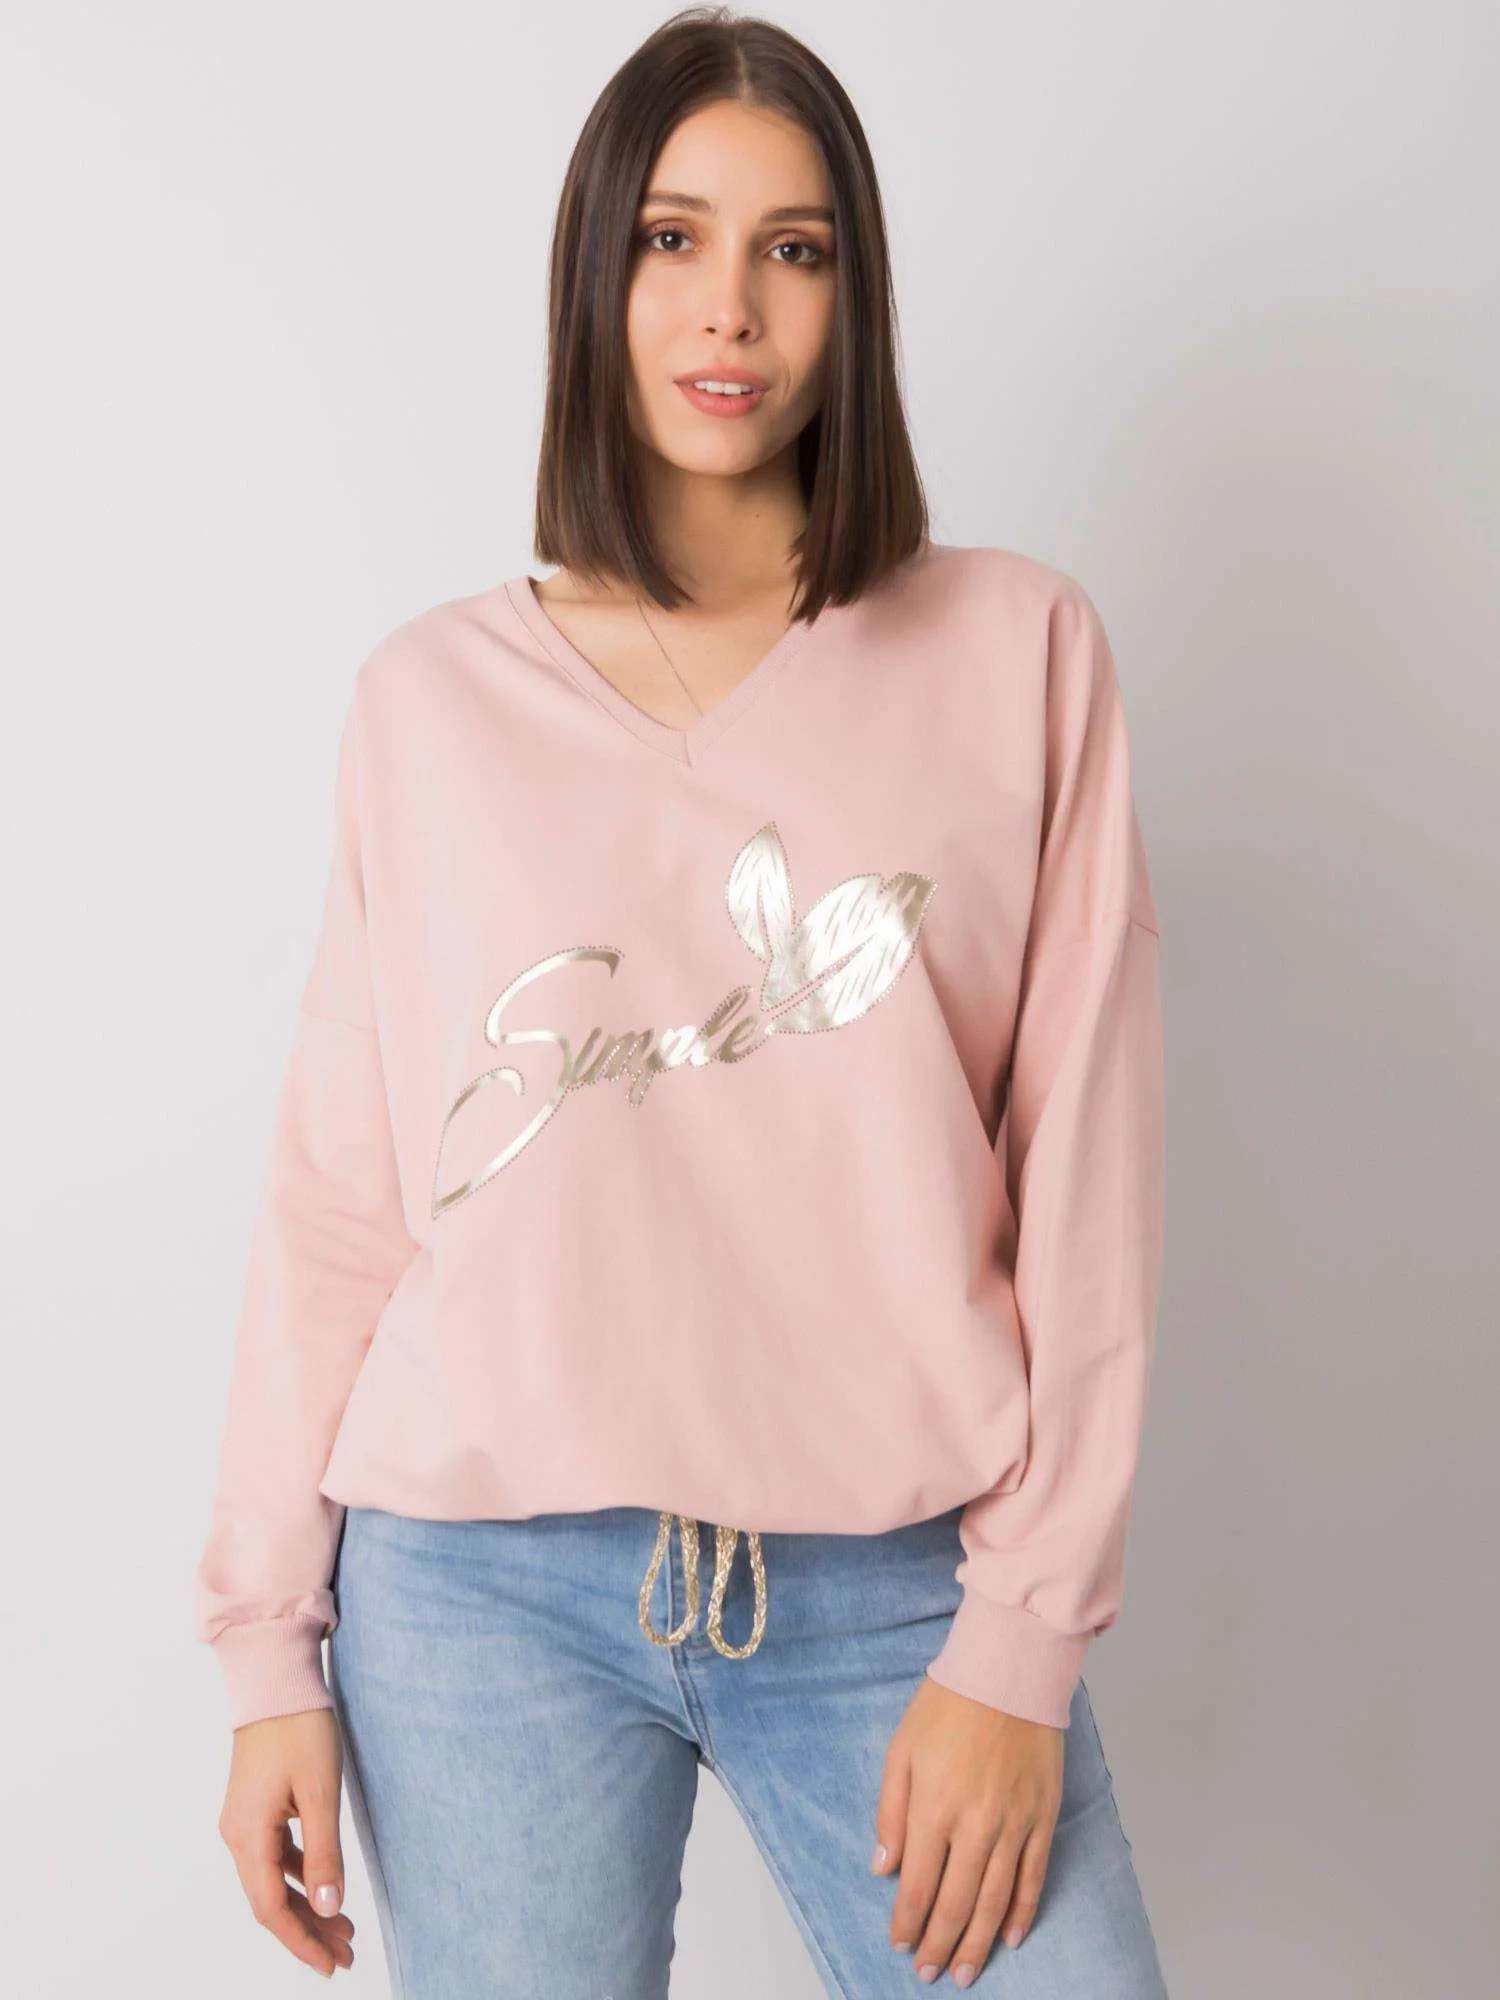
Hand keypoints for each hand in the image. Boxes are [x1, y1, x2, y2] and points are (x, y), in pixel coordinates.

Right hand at [217, 1707, 356, 1978]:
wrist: (275, 1678)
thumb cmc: (299, 1728)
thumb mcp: (321, 1792)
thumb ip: (325, 1852)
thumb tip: (330, 1907)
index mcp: (248, 1837)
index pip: (272, 1909)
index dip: (302, 1942)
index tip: (332, 1965)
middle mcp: (237, 1835)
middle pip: (271, 1900)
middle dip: (309, 1930)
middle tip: (347, 1953)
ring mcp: (243, 1821)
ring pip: (273, 1880)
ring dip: (307, 1904)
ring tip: (344, 1927)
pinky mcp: (254, 1806)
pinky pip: (274, 1856)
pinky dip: (299, 1875)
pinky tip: (323, 1883)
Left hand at [871, 1676, 1063, 1984]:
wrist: (1008, 1671)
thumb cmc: (948, 1704)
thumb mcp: (901, 1750)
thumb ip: (890, 1813)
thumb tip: (884, 1868)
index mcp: (934, 1807)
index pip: (917, 1884)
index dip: (908, 1922)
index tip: (901, 1945)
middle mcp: (975, 1825)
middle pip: (955, 1903)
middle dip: (940, 1945)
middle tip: (930, 1973)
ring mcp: (1013, 1824)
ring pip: (994, 1901)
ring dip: (977, 1943)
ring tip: (966, 1972)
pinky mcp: (1042, 1817)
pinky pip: (1033, 1877)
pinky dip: (1021, 1912)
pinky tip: (1010, 1936)